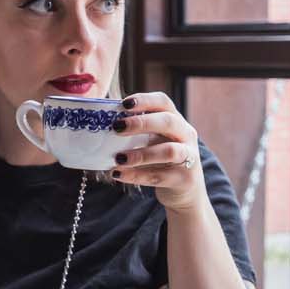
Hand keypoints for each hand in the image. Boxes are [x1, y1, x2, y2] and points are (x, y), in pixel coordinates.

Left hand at [110, 91, 206, 214]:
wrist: (184, 188)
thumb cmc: (161, 158)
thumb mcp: (153, 141)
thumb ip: (135, 132)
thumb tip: (101, 125)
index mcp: (176, 120)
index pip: (163, 102)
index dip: (144, 100)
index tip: (123, 104)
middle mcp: (185, 135)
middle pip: (168, 122)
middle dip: (141, 123)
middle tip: (117, 128)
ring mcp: (188, 157)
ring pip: (169, 151)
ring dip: (141, 154)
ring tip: (118, 158)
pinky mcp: (184, 179)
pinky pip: (159, 177)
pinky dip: (136, 176)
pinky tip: (118, 174)